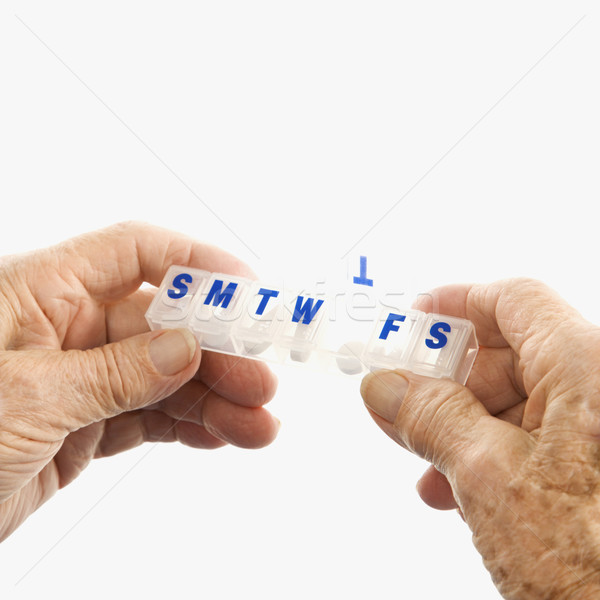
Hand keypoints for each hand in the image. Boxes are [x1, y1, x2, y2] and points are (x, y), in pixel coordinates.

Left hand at [0, 222, 278, 540]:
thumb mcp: (25, 399)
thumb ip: (114, 372)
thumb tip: (185, 349)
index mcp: (40, 293)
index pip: (132, 253)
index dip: (194, 263)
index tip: (244, 288)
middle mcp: (65, 329)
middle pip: (163, 324)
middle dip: (217, 353)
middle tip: (261, 381)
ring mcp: (79, 379)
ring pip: (164, 377)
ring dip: (214, 399)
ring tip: (257, 426)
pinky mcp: (84, 425)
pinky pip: (149, 416)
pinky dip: (187, 426)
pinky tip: (220, 436)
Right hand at [361, 279, 599, 598]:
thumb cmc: (596, 568)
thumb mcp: (489, 476)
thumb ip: (431, 418)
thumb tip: (387, 387)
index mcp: (590, 366)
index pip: (513, 300)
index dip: (457, 303)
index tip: (417, 318)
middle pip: (513, 355)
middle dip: (451, 383)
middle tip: (405, 403)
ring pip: (521, 403)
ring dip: (464, 427)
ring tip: (428, 464)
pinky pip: (540, 440)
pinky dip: (493, 455)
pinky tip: (461, 490)